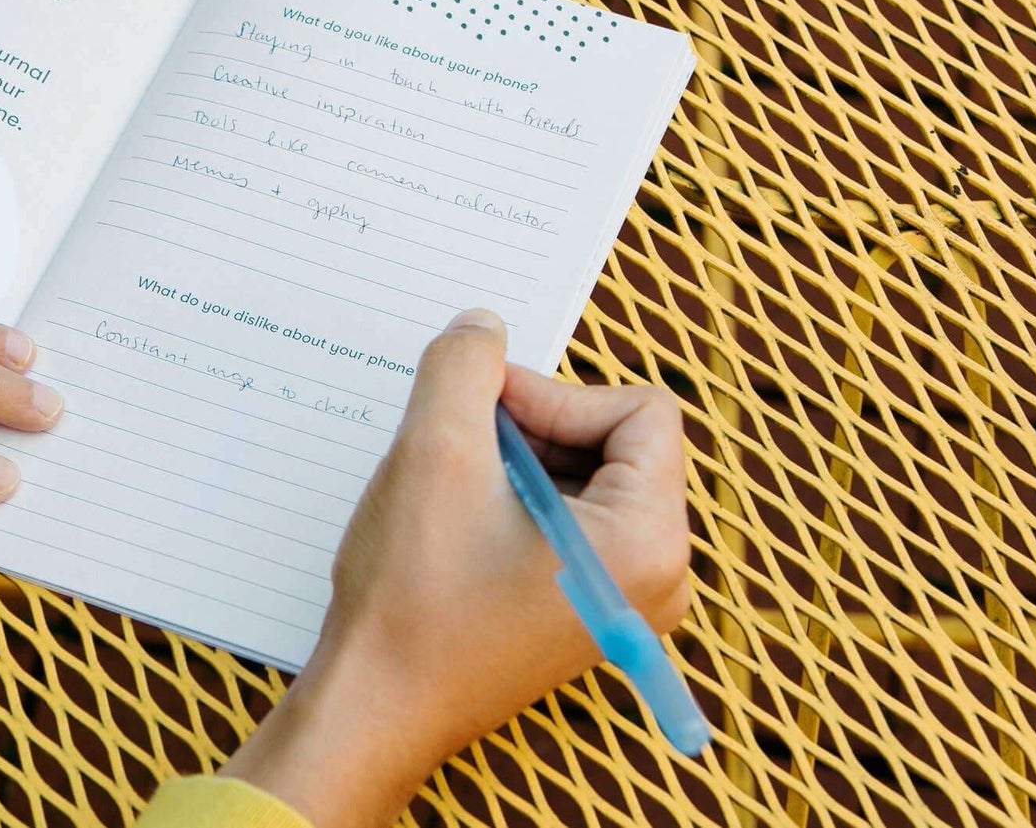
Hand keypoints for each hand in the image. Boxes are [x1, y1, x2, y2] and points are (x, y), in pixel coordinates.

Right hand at [223, 309, 691, 826]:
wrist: (377, 706)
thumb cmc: (413, 600)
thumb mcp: (434, 451)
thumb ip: (464, 366)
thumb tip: (483, 328)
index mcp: (649, 541)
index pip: (642, 411)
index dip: (556, 393)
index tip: (482, 412)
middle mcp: (659, 576)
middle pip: (621, 443)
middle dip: (536, 428)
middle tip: (460, 444)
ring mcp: (626, 601)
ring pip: (591, 479)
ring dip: (521, 463)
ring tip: (454, 488)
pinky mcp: (589, 612)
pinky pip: (574, 522)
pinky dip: (519, 502)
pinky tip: (458, 522)